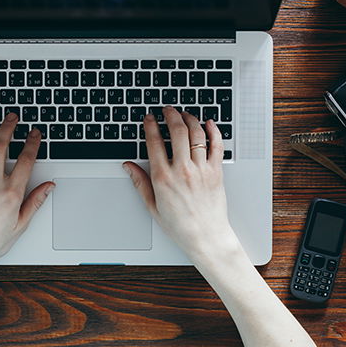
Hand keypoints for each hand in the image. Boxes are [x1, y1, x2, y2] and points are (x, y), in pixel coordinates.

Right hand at [123, 107, 237, 260]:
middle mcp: (182, 170)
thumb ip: (140, 183)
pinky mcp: (216, 172)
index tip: (149, 118)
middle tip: (167, 109)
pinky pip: (217, 145)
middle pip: (177, 132)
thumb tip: (128, 166)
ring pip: (196, 134)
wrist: (205, 237)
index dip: (150, 126)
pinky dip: (214, 131)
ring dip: (190, 119)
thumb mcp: (152, 206)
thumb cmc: (179, 225)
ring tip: (185, 114)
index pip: (154, 142)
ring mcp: (201, 170)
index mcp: (163, 178)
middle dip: (171, 115)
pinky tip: (209, 123)